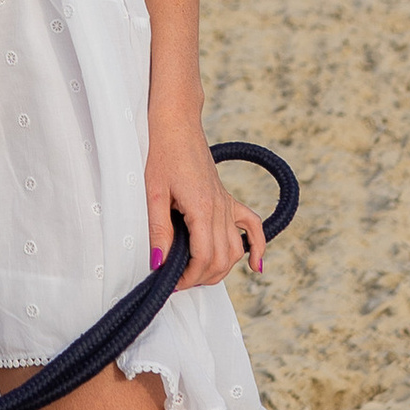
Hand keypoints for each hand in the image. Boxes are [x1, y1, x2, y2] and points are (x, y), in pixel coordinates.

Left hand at [147, 114, 266, 290]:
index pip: (203, 257)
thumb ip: (158, 230)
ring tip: (197, 275)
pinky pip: (252, 226)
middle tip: (178, 282)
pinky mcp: (229, 199)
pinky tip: (254, 264)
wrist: (177, 126)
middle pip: (221, 259)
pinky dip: (257, 247)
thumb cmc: (163, 153)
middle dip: (201, 278)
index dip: (188, 277)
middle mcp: (221, 209)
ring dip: (220, 269)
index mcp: (202, 208)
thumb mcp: (153, 193)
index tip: (171, 283)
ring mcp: (228, 204)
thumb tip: (158, 263)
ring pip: (235, 249)